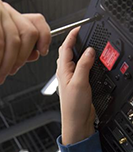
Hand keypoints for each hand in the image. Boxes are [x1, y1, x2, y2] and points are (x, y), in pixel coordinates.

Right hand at [0, 0, 50, 83]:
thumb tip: (35, 54)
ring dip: (7, 65)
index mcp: (10, 18)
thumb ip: (15, 51)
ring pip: (15, 42)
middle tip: (10, 73)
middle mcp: (6, 12)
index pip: (36, 23)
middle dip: (22, 59)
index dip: (44, 38)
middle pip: (29, 34)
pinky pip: (0, 44)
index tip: (42, 52)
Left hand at [56, 27, 95, 144]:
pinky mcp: (77, 84)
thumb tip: (89, 51)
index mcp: (63, 71)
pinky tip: (88, 62)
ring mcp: (71, 79)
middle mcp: (65, 74)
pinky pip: (79, 68)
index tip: (79, 28)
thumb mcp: (79, 83)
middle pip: (67, 53)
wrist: (76, 122)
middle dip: (73, 42)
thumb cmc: (73, 107)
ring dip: (77, 51)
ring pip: (72, 60)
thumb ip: (83, 65)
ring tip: (84, 44)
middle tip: (82, 34)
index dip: (71, 36)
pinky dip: (83, 61)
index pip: (65, 49)